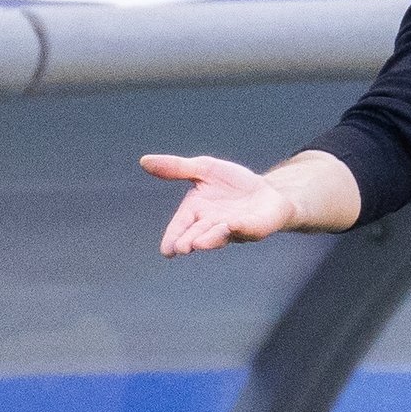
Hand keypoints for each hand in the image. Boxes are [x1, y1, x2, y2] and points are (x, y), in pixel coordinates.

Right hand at [142, 154, 296, 256]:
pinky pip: (247, 228)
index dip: (173, 237)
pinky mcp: (255, 227)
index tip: (167, 250)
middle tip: (182, 247)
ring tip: (200, 243)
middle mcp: (212, 225)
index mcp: (196, 212)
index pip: (181, 226)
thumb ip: (177, 168)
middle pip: (198, 234)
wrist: (267, 189)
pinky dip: (239, 227)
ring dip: (211, 238)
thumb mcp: (204, 169)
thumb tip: (144, 161)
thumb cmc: (233, 183)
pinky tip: (231, 225)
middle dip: (190, 240)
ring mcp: (234, 229)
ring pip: (220, 236)